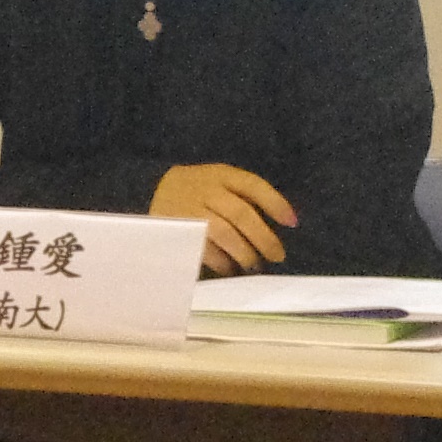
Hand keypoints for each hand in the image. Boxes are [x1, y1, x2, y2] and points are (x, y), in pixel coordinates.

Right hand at [152, 161, 296, 274]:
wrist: (148, 189)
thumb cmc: (196, 191)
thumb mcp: (219, 183)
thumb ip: (245, 197)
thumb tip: (283, 223)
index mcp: (220, 174)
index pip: (252, 185)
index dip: (275, 203)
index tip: (293, 223)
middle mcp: (204, 189)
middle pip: (240, 213)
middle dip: (263, 237)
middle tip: (277, 255)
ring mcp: (188, 209)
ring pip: (222, 232)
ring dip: (243, 251)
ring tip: (253, 263)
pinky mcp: (175, 229)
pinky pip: (202, 248)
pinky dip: (220, 261)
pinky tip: (229, 267)